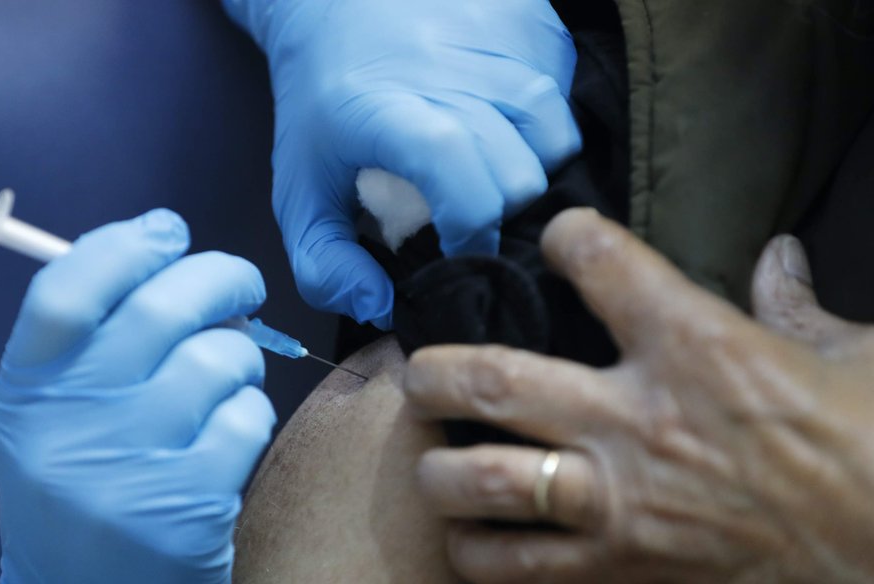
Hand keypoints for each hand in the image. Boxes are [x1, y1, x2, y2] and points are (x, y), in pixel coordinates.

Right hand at [0, 210, 275, 583]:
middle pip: (160, 309)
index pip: (65, 291)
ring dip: (239, 360)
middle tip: (242, 284)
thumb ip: (89, 342)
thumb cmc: (81, 490)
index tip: (167, 231)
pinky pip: (246, 419)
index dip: (125, 246)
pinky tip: (230, 437)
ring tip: (225, 382)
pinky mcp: (186, 511)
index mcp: (25, 395)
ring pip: (217, 360)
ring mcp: (127, 471)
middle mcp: (67, 429)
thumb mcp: (51, 418)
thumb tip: (165, 255)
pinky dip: (251, 415)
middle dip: (221, 278)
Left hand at [223, 0, 580, 327]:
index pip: (463, 176)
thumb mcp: (299, 190)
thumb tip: (381, 306)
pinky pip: (564, 94)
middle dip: (500, 212)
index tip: (456, 248)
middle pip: (522, 173)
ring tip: (489, 170)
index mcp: (391, 111)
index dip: (471, 228)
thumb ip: (324, 264)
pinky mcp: (529, 24)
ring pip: (556, 136)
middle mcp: (451, 72)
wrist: (333, 2)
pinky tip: (504, 125)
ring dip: (531, 168)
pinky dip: (544, 126)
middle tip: (468, 213)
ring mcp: (497, 43)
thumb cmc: (321, 106)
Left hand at [404, 209, 873, 582]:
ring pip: (488, 480)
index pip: (601, 263)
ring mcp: (623, 500)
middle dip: (438, 371)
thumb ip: (795, 304)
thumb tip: (779, 255)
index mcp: (698, 346)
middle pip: (498, 380)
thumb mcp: (852, 356)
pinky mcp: (626, 567)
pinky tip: (470, 542)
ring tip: (429, 462)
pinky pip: (521, 566)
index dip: (568, 239)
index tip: (559, 240)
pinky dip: (479, 556)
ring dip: (441, 470)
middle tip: (419, 370)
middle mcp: (640, 419)